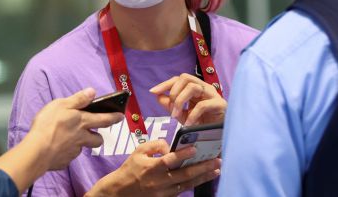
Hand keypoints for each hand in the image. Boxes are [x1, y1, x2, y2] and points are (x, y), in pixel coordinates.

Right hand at [29, 88, 123, 170]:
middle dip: (98, 137)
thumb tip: (92, 92)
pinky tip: (56, 149)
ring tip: (69, 140)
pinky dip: (65, 153)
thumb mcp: (61, 105)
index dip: (114, 117)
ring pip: (82, 148)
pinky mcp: (64, 161)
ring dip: (80, 144)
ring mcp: (73, 151)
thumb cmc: (48, 125)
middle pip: (97, 140)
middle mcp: (82, 138)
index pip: (104, 119)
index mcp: (82, 122)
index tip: (121, 116)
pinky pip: (68, 156)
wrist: (37, 151)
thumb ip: (78, 99)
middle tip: (94, 134)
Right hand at [85, 139, 220, 196]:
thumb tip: (171, 147)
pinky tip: (205, 177)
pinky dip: (195, 183)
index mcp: (151, 168)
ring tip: (216, 170)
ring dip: (203, 177)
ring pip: (187, 184)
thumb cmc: (131, 168)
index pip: (168, 161)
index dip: (182, 155)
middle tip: (216, 160)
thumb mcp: (139, 151)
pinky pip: (183, 190)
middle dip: (202, 167)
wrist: (121, 192)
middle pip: (184, 175)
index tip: (195, 149)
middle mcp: (159, 181)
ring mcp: (164, 192)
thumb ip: (155, 145)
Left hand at [149, 73, 225, 125]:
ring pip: (193, 87)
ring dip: (180, 101)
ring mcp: (213, 94)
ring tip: (176, 116)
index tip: (153, 92)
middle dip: (174, 93)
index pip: (179, 79)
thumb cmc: (202, 124)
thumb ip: (170, 105)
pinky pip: (203, 105)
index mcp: (196, 88)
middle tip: (171, 111)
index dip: (165, 84)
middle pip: (185, 78)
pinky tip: (188, 124)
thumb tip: (158, 96)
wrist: (218, 137)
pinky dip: (192, 115)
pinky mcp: (220, 104)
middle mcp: (204, 87)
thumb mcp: (182, 115)